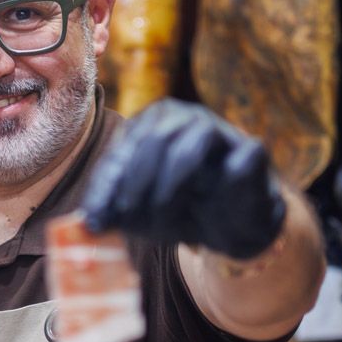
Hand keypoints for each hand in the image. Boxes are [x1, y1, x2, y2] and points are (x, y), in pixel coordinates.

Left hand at [80, 99, 285, 259]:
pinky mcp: (253, 152)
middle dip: (136, 183)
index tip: (95, 220)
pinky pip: (239, 162)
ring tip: (162, 218)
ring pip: (191, 146)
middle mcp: (186, 117)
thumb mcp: (142, 211)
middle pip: (154, 140)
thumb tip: (89, 222)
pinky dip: (224, 186)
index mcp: (153, 123)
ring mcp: (223, 131)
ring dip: (171, 185)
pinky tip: (210, 208)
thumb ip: (116, 209)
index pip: (123, 148)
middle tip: (128, 216)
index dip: (106, 185)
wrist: (232, 224)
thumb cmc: (182, 209)